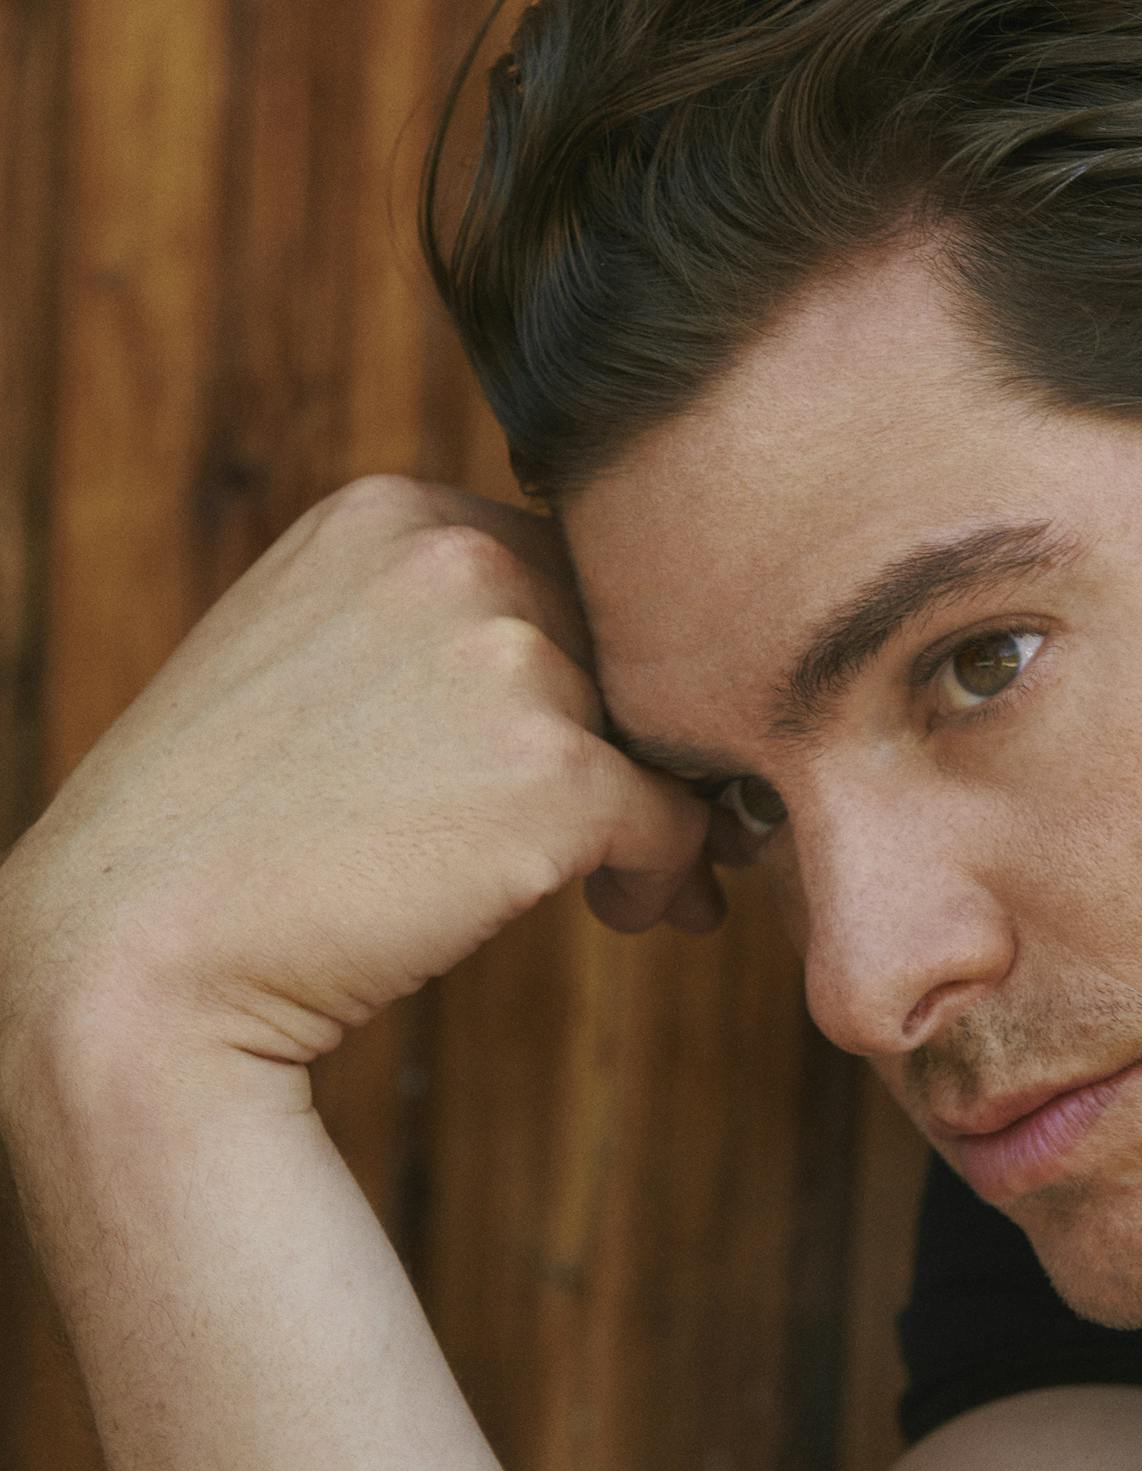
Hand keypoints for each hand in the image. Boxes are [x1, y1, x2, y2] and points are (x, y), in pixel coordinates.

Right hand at [0, 474, 719, 1072]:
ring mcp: (510, 661)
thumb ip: (435, 630)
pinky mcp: (553, 775)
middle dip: (643, 745)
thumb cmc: (218, 836)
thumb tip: (604, 676)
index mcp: (391, 515)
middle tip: (631, 834)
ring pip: (665, 737)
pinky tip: (619, 913)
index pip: (565, 573)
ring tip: (619, 889)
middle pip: (629, 649)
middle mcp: (458, 559)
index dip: (593, 672)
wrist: (135, 955)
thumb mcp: (308, 657)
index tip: (592, 748)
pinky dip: (669, 878)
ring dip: (660, 817)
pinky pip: (678, 824)